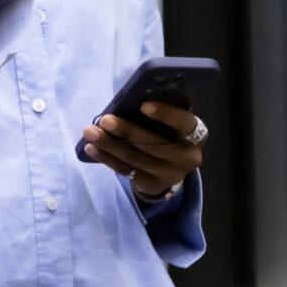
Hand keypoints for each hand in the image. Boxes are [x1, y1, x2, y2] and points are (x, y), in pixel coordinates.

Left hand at [81, 100, 204, 199]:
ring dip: (109, 144)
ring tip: (90, 132)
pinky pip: (126, 171)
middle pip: (153, 143)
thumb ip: (161, 113)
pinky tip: (91, 148)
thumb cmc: (169, 132)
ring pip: (135, 157)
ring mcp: (170, 174)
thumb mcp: (172, 122)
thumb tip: (129, 101)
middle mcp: (187, 157)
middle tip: (104, 120)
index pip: (184, 123)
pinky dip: (106, 158)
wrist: (172, 165)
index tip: (143, 105)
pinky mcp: (152, 184)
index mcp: (197, 134)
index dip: (165, 114)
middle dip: (126, 131)